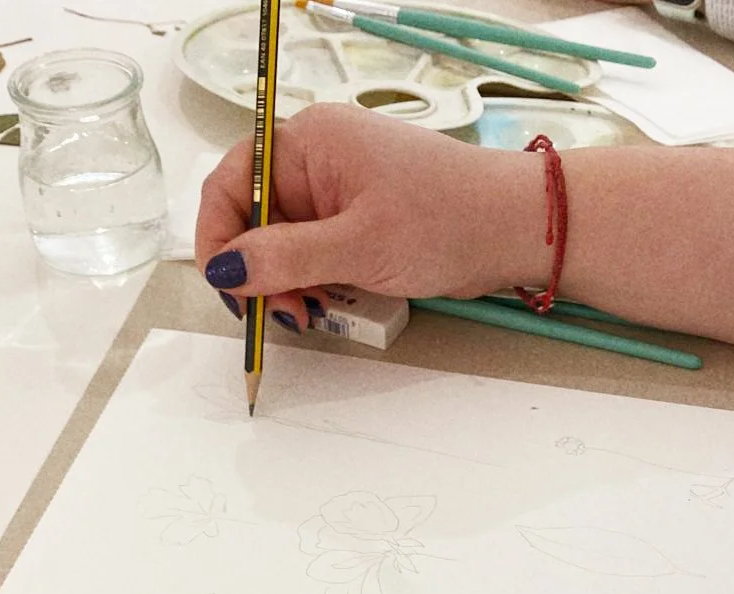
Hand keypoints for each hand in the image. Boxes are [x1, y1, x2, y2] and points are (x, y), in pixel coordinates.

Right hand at [195, 103, 547, 327]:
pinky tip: (332, 303)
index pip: (232, 183)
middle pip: (253, 219)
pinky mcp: (356, 221)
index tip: (229, 287)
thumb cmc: (449, 218)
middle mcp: (316, 160)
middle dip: (259, 272)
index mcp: (309, 142)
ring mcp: (336, 192)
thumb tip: (226, 269)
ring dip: (288, 284)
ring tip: (315, 311)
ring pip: (282, 244)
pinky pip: (313, 255)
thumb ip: (284, 258)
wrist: (513, 229)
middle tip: (285, 311)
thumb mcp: (357, 245)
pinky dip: (315, 283)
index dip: (220, 237)